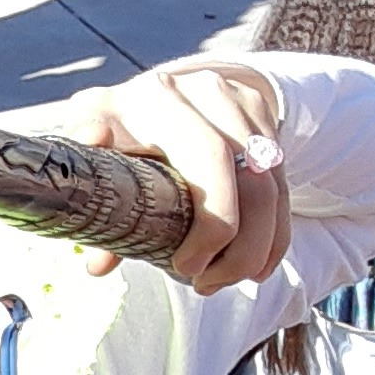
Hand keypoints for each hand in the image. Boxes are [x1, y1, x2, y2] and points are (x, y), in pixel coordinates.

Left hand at [64, 59, 288, 291]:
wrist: (147, 92)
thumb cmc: (109, 137)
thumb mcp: (93, 159)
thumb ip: (93, 205)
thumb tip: (99, 264)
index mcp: (152, 99)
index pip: (208, 157)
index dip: (209, 220)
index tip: (185, 267)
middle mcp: (203, 91)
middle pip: (248, 174)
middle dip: (236, 242)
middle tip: (204, 282)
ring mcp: (239, 103)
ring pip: (270, 184)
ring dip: (256, 245)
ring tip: (223, 280)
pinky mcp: (263, 121)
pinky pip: (281, 185)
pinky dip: (273, 234)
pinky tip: (256, 267)